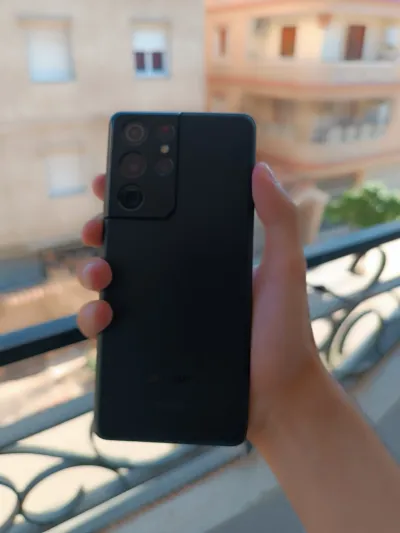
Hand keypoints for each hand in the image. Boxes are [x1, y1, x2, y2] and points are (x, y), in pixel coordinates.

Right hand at [77, 163, 319, 444]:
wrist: (276, 394)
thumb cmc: (284, 332)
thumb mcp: (285, 269)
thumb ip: (279, 219)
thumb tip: (259, 169)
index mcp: (204, 256)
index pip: (164, 219)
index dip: (136, 200)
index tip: (114, 183)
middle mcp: (178, 280)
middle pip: (130, 247)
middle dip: (104, 231)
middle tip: (96, 226)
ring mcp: (161, 313)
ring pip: (113, 284)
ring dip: (92, 270)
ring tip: (98, 270)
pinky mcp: (151, 345)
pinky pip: (112, 328)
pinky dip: (94, 317)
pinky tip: (101, 314)